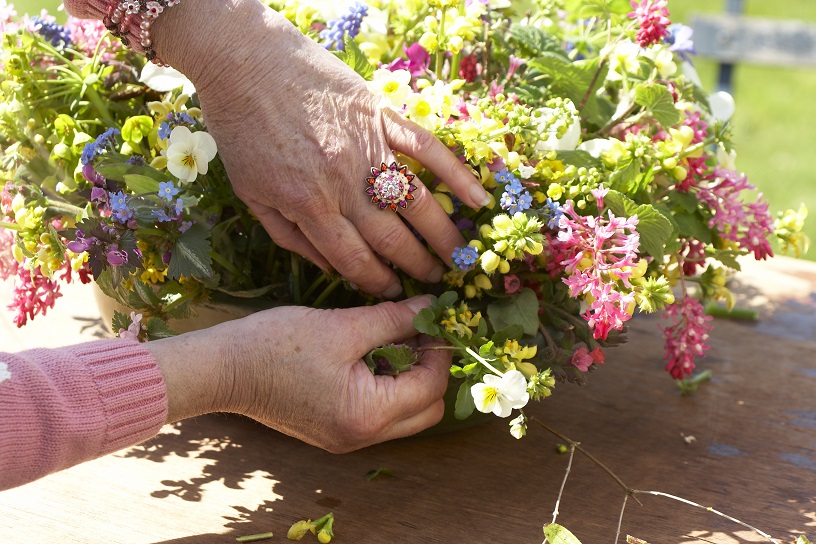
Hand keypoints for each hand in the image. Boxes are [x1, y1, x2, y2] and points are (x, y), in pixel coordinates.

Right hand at [148, 297, 451, 452]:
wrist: (222, 369)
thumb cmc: (276, 344)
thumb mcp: (343, 326)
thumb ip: (394, 318)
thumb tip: (430, 306)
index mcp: (367, 415)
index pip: (430, 387)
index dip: (439, 350)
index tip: (433, 318)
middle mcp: (362, 437)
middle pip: (425, 410)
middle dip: (430, 370)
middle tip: (417, 331)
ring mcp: (347, 439)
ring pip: (404, 414)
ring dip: (408, 378)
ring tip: (393, 337)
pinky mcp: (334, 431)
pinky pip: (377, 413)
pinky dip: (384, 386)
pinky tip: (370, 353)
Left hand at [154, 0, 491, 298]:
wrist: (244, 60)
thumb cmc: (242, 131)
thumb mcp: (250, 194)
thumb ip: (289, 236)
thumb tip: (329, 268)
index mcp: (309, 206)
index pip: (354, 259)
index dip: (378, 282)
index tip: (394, 294)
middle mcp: (345, 183)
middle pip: (391, 237)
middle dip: (417, 266)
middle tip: (436, 281)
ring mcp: (369, 148)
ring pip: (416, 201)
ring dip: (441, 234)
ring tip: (459, 257)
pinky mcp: (382, 116)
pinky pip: (427, 149)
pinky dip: (455, 174)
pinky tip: (477, 199)